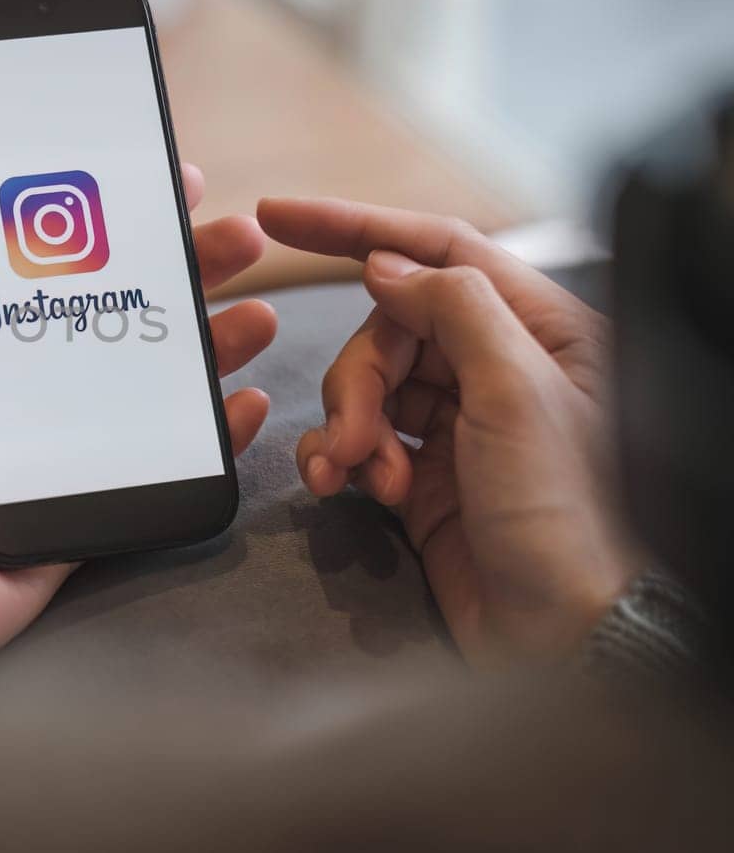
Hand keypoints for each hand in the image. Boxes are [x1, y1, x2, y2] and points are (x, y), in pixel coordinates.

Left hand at [0, 132, 278, 704]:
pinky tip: (245, 401)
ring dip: (214, 338)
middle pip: (123, 306)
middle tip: (240, 233)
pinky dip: (212, 433)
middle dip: (186, 265)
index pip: (56, 256)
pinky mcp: (89, 497)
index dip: (113, 215)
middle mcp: (21, 379)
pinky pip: (165, 457)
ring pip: (156, 376)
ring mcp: (61, 440)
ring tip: (260, 311)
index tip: (162, 177)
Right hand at [258, 198, 641, 664]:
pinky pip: (356, 441)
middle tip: (353, 434)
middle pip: (389, 328)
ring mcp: (458, 424)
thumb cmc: (574, 516)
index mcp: (539, 330)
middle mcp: (498, 368)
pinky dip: (338, 459)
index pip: (437, 251)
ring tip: (354, 475)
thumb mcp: (519, 391)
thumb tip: (385, 263)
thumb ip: (452, 308)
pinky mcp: (422, 477)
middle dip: (357, 376)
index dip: (354, 227)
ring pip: (366, 386)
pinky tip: (348, 489)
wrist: (570, 635)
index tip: (279, 218)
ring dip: (345, 425)